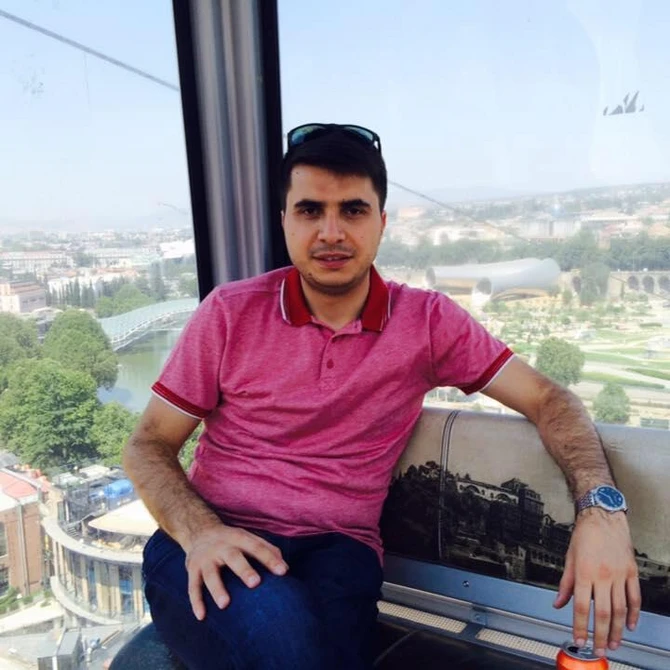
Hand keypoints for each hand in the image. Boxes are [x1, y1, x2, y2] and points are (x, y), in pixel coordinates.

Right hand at [184, 524, 288, 619]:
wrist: (199, 530)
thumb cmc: (231, 540)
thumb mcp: (248, 538)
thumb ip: (266, 549)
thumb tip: (285, 568)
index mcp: (238, 537)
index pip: (256, 547)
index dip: (269, 559)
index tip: (283, 572)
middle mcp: (221, 546)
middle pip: (233, 557)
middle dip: (243, 570)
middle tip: (255, 583)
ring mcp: (205, 558)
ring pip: (210, 574)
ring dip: (217, 588)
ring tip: (225, 604)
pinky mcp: (192, 569)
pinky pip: (193, 586)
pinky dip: (196, 602)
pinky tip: (202, 616)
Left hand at [553, 509, 640, 656]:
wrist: (603, 516)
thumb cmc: (584, 535)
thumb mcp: (569, 558)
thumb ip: (565, 584)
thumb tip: (558, 603)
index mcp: (584, 572)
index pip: (580, 606)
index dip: (580, 625)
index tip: (579, 639)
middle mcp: (602, 575)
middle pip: (602, 612)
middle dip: (600, 634)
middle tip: (599, 649)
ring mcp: (619, 574)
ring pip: (620, 609)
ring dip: (617, 629)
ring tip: (613, 643)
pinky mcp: (631, 572)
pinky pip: (634, 597)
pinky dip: (633, 614)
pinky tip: (629, 625)